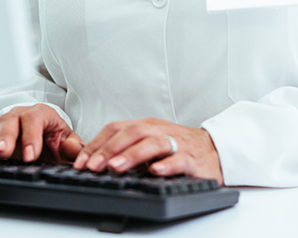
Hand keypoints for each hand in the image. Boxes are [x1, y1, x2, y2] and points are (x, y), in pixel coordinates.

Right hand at [0, 104, 83, 163]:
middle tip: (4, 152)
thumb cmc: (55, 141)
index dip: (31, 136)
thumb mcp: (67, 143)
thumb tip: (74, 150)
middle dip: (7, 136)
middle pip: (11, 120)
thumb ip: (73, 147)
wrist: (45, 144)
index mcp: (41, 114)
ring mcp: (5, 124)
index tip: (30, 156)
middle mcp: (20, 115)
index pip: (35, 119)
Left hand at [73, 118, 223, 182]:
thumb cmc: (179, 148)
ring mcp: (177, 143)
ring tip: (116, 167)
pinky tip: (155, 171)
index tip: (81, 161)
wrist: (216, 150)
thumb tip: (97, 162)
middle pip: (132, 133)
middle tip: (93, 166)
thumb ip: (128, 150)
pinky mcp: (193, 159)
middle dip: (109, 149)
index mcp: (147, 126)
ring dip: (132, 155)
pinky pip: (179, 159)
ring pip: (153, 144)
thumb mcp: (150, 145)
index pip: (117, 129)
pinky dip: (167, 164)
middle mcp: (160, 131)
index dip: (97, 144)